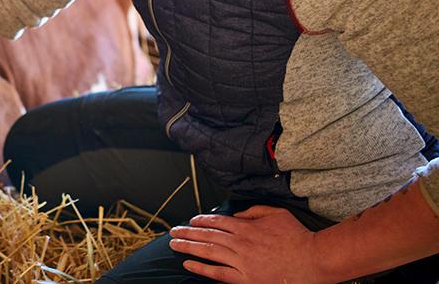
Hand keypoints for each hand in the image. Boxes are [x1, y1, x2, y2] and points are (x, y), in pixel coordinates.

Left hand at [168, 205, 328, 282]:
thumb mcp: (276, 213)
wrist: (314, 259)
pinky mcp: (246, 278)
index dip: (200, 221)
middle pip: (207, 235)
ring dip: (189, 247)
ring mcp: (242, 261)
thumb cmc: (298, 237)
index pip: (216, 221)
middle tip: (173, 232)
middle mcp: (240, 242)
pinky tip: (188, 264)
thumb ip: (253, 211)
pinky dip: (202, 268)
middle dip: (188, 233)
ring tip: (174, 244)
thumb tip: (236, 213)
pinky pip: (218, 273)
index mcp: (246, 227)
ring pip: (209, 252)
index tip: (190, 221)